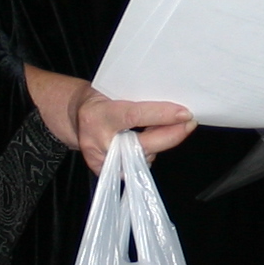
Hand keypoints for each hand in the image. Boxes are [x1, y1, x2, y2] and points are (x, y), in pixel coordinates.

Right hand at [25, 65, 192, 174]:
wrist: (74, 116)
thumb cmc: (99, 100)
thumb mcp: (113, 92)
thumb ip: (137, 100)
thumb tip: (172, 107)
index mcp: (99, 114)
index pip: (135, 116)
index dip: (162, 115)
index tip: (185, 114)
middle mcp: (99, 140)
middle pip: (144, 144)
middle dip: (172, 135)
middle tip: (189, 123)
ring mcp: (100, 160)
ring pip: (143, 157)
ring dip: (159, 144)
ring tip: (163, 128)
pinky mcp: (104, 172)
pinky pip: (136, 167)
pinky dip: (146, 155)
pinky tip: (145, 144)